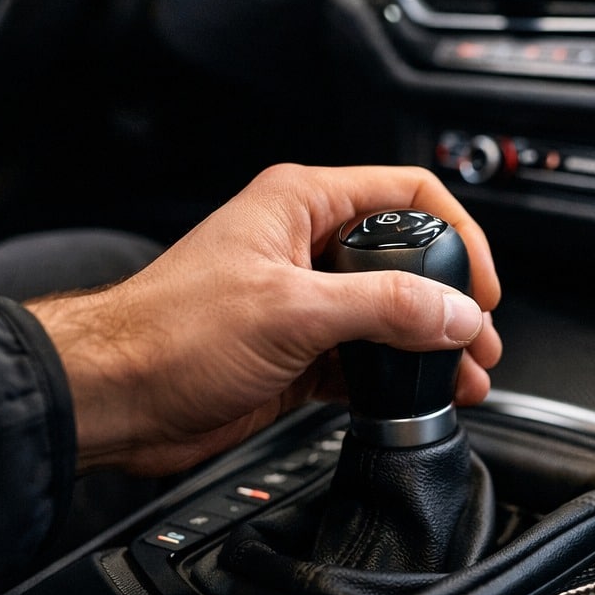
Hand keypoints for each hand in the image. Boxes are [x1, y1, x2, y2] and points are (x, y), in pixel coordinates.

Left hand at [26, 164, 502, 476]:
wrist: (113, 398)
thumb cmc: (167, 333)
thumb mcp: (291, 311)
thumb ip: (385, 308)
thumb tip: (456, 314)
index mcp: (301, 204)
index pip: (408, 196)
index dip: (458, 234)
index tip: (480, 285)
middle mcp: (305, 245)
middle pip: (407, 259)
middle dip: (452, 301)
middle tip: (480, 339)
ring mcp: (302, 300)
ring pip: (390, 314)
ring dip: (430, 346)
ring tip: (465, 377)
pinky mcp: (296, 351)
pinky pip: (365, 357)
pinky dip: (397, 377)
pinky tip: (419, 396)